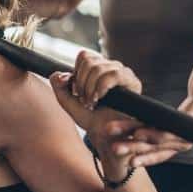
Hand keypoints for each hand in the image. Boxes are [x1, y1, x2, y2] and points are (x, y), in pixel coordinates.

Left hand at [48, 51, 180, 172]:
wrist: (105, 135)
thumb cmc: (91, 119)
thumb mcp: (69, 103)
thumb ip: (59, 87)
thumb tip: (59, 74)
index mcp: (98, 68)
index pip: (84, 56)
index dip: (76, 74)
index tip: (77, 92)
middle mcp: (112, 67)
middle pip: (89, 61)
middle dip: (81, 83)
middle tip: (84, 101)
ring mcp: (123, 73)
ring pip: (99, 67)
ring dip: (90, 88)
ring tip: (91, 103)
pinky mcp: (133, 82)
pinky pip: (114, 74)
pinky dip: (101, 87)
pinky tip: (99, 98)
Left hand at [128, 29, 192, 163]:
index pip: (177, 125)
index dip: (158, 130)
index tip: (139, 131)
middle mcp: (192, 130)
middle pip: (163, 140)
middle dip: (139, 142)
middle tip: (116, 142)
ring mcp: (185, 138)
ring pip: (159, 148)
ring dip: (137, 150)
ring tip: (114, 149)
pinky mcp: (179, 140)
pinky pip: (161, 151)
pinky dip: (146, 155)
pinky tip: (129, 159)